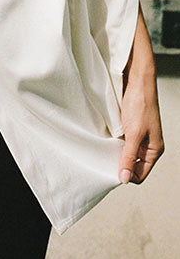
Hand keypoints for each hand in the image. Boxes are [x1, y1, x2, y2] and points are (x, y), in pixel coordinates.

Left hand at [118, 6, 163, 183]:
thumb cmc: (141, 104)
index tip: (111, 172)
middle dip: (120, 163)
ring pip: (125, 152)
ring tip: (105, 148)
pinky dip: (113, 141)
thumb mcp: (134, 133)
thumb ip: (129, 156)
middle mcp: (147, 145)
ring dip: (115, 152)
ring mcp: (138, 135)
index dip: (127, 175)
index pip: (140, 174)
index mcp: (154, 150)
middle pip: (132, 164)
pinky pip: (121, 140)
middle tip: (105, 160)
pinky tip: (105, 138)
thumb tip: (124, 177)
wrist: (137, 80)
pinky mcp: (129, 126)